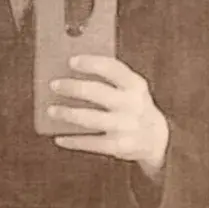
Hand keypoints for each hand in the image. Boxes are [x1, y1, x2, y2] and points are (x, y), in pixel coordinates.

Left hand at [49, 55, 169, 179]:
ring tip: (51, 111)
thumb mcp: (130, 89)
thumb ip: (108, 79)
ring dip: (67, 114)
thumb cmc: (132, 105)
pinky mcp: (118, 146)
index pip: (112, 68)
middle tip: (54, 85)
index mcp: (135, 85)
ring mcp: (125, 126)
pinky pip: (90, 143)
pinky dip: (72, 140)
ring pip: (89, 119)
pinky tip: (58, 137)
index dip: (91, 63)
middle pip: (96, 92)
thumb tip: (69, 74)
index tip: (71, 61)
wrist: (156, 138)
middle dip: (72, 87)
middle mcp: (132, 104)